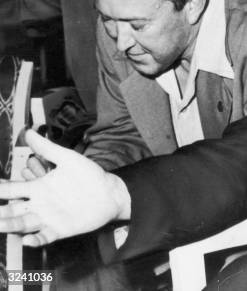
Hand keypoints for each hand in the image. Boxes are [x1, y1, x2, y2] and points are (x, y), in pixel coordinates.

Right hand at [0, 130, 130, 246]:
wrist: (109, 192)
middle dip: (0, 212)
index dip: (0, 190)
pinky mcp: (60, 229)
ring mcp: (48, 218)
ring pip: (23, 224)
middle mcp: (39, 204)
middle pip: (12, 210)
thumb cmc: (89, 175)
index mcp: (38, 187)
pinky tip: (27, 240)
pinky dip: (35, 240)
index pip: (12, 190)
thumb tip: (29, 132)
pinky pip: (44, 237)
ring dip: (10, 226)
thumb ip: (47, 147)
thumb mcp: (67, 158)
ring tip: (0, 225)